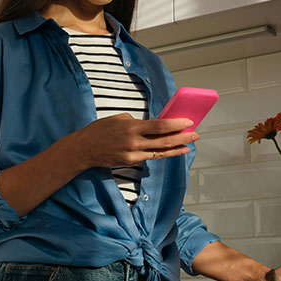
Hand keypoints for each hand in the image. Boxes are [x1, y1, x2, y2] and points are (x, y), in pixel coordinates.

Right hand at [75, 113, 198, 168]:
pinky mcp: (131, 161)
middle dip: (182, 138)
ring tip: (189, 145)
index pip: (159, 126)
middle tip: (195, 134)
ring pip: (160, 152)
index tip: (188, 122)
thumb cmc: (101, 130)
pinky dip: (163, 154)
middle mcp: (134, 142)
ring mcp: (133, 154)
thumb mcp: (120, 118)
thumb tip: (154, 125)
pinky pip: (150, 157)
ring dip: (176, 148)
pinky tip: (173, 151)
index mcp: (132, 127)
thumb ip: (138, 122)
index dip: (176, 125)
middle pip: (164, 141)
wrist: (85, 148)